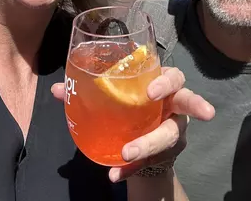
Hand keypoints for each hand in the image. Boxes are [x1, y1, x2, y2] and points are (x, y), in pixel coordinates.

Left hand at [51, 67, 214, 181]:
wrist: (138, 138)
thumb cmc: (128, 106)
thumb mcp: (112, 96)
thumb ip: (86, 91)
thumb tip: (57, 90)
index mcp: (160, 84)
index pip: (173, 76)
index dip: (166, 82)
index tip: (151, 91)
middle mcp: (173, 105)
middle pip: (188, 100)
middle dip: (193, 105)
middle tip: (184, 115)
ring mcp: (173, 129)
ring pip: (170, 135)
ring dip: (148, 145)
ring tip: (128, 155)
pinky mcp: (166, 153)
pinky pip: (150, 160)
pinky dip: (131, 169)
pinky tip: (116, 174)